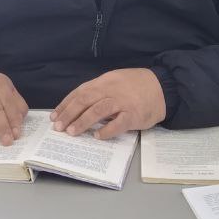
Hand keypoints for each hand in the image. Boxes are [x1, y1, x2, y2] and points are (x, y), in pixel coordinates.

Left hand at [50, 68, 165, 139]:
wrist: (163, 87)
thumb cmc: (136, 86)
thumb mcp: (115, 81)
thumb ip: (99, 91)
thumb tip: (79, 106)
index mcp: (104, 81)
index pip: (80, 92)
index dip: (66, 104)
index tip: (55, 115)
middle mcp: (111, 90)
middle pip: (85, 99)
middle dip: (69, 113)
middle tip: (58, 126)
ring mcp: (123, 102)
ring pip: (98, 110)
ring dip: (83, 121)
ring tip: (72, 132)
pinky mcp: (134, 114)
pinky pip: (118, 123)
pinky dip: (106, 130)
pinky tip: (97, 136)